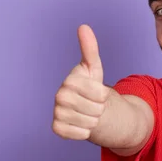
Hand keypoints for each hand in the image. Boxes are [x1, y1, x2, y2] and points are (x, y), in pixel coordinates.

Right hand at [52, 25, 110, 139]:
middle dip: (100, 109)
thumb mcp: (93, 68)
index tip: (97, 92)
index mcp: (69, 81)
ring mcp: (57, 112)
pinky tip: (81, 123)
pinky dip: (86, 131)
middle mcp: (59, 96)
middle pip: (96, 109)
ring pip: (90, 123)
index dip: (104, 95)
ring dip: (94, 120)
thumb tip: (83, 27)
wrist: (84, 108)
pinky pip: (80, 134)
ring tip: (88, 112)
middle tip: (92, 104)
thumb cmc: (90, 87)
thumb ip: (90, 49)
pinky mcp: (57, 128)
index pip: (101, 94)